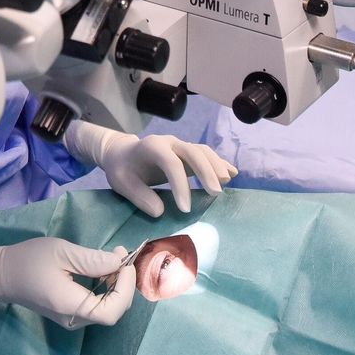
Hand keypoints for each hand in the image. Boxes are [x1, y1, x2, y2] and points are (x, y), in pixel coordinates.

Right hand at [0, 238, 134, 328]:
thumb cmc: (27, 260)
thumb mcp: (61, 252)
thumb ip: (92, 259)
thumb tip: (120, 261)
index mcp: (72, 307)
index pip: (113, 310)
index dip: (126, 287)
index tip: (125, 262)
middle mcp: (74, 320)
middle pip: (113, 311)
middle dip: (123, 284)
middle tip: (120, 255)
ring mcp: (71, 319)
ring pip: (107, 308)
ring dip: (115, 285)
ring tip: (112, 258)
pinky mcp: (69, 313)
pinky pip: (96, 305)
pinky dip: (105, 288)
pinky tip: (101, 268)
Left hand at [65, 122, 236, 216]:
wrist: (123, 153)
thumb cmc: (122, 169)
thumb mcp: (122, 183)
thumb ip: (140, 196)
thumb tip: (160, 212)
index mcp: (151, 147)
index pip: (170, 163)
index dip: (180, 185)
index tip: (185, 209)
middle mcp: (169, 142)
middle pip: (192, 152)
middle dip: (206, 171)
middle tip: (215, 193)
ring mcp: (180, 146)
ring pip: (203, 151)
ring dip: (216, 166)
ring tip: (226, 183)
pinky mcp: (187, 153)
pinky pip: (206, 154)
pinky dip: (219, 163)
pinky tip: (232, 173)